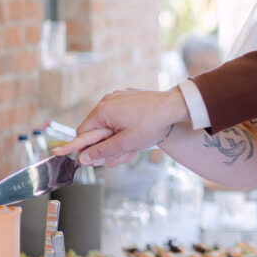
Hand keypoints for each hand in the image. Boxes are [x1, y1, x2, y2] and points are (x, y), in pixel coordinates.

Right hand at [52, 87, 187, 166]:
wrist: (174, 106)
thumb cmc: (152, 124)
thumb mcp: (125, 144)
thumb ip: (102, 152)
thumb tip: (83, 158)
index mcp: (102, 110)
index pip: (82, 133)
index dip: (88, 149)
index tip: (97, 159)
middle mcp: (107, 100)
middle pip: (97, 130)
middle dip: (109, 145)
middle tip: (124, 154)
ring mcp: (118, 97)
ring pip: (109, 125)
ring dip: (119, 138)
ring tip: (135, 146)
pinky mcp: (128, 97)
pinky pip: (119, 116)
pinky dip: (125, 127)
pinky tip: (138, 134)